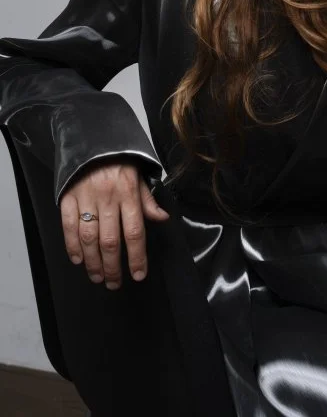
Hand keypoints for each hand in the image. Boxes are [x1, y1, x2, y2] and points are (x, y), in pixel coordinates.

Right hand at [59, 159, 169, 288]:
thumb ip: (147, 201)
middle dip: (113, 267)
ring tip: (98, 277)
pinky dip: (72, 246)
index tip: (138, 275)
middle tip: (115, 283)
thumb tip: (162, 219)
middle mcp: (107, 197)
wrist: (93, 139)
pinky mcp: (68, 197)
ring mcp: (86, 197)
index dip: (137, 257)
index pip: (135, 232)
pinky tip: (79, 260)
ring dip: (93, 262)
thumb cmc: (120, 162)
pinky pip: (68, 226)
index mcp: (128, 193)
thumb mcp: (139, 177)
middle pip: (111, 240)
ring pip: (89, 238)